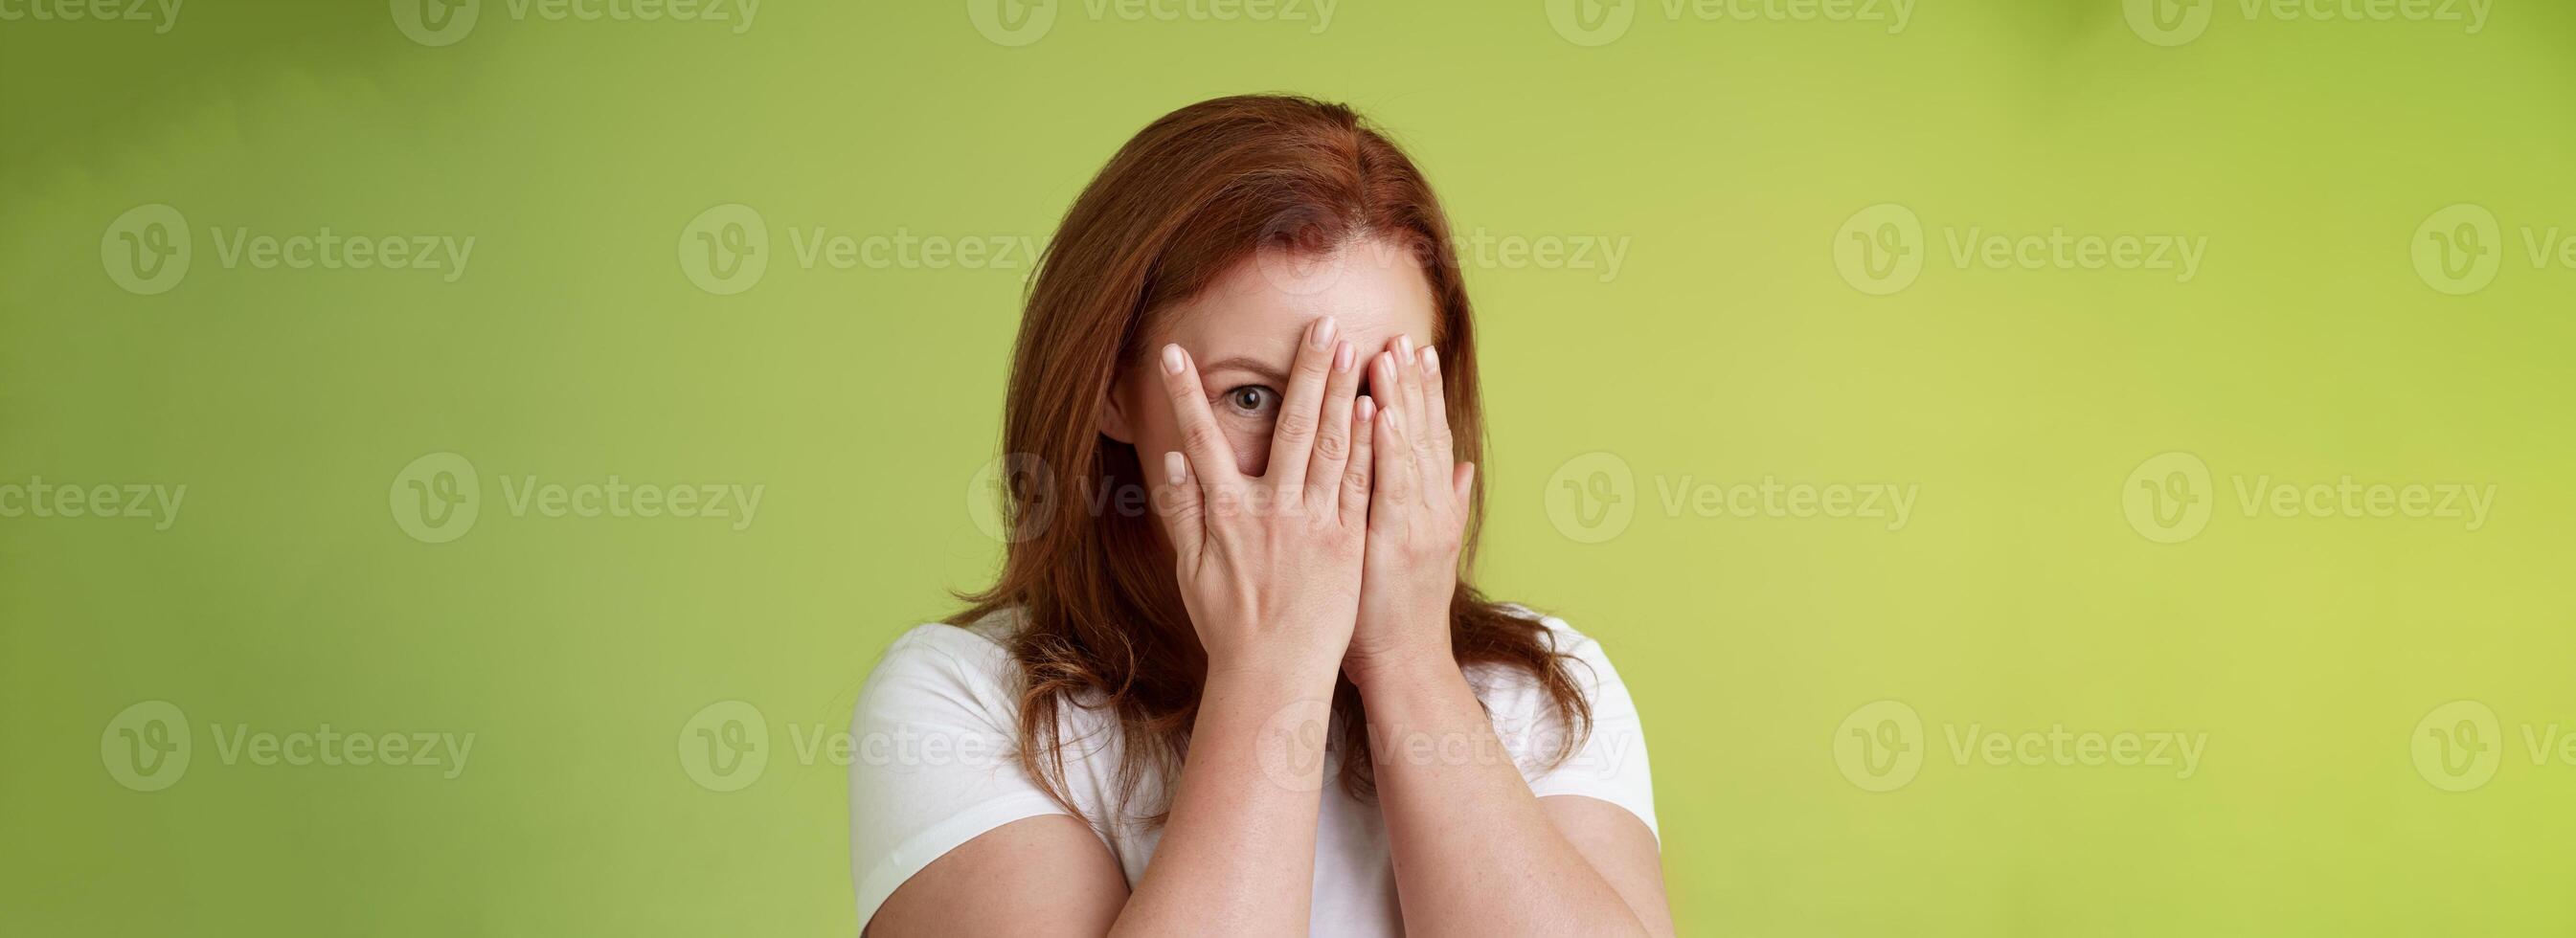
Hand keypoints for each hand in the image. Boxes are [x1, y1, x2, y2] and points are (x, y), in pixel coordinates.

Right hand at [1151, 317, 1374, 680]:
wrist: (1273, 676)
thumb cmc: (1229, 627)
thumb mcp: (1189, 570)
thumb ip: (1181, 511)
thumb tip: (1171, 460)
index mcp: (1226, 514)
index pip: (1202, 440)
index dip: (1186, 395)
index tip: (1175, 353)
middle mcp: (1271, 511)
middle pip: (1289, 426)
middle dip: (1304, 370)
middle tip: (1319, 323)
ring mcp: (1314, 524)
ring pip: (1331, 446)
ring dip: (1342, 393)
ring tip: (1353, 347)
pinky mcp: (1348, 543)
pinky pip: (1360, 485)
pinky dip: (1367, 446)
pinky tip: (1375, 409)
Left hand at [1346, 336, 1473, 685]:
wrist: (1404, 662)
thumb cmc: (1398, 610)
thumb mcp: (1427, 550)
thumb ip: (1448, 504)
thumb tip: (1464, 468)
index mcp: (1434, 508)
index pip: (1431, 438)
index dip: (1425, 393)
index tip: (1416, 350)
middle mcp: (1430, 509)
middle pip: (1423, 433)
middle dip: (1413, 383)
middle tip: (1401, 336)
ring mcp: (1416, 523)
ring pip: (1410, 449)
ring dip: (1401, 399)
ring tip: (1389, 354)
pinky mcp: (1395, 541)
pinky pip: (1390, 483)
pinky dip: (1386, 444)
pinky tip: (1378, 410)